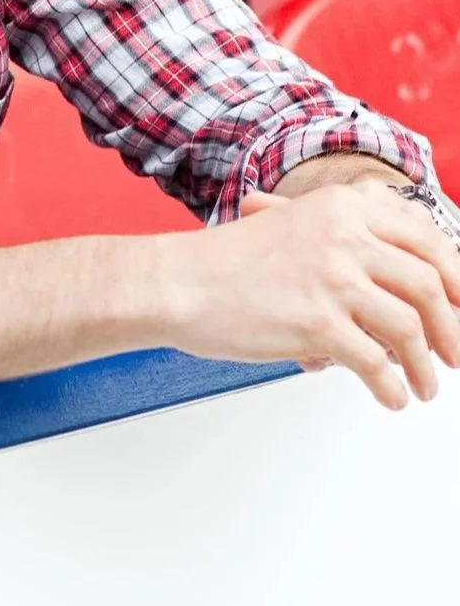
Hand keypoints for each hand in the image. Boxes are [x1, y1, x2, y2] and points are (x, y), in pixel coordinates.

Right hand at [165, 181, 459, 409]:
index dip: (456, 280)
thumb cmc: (225, 263)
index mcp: (343, 208)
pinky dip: (392, 388)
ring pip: (411, 329)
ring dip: (426, 367)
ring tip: (424, 386)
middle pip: (430, 286)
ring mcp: (331, 280)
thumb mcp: (293, 223)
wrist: (175, 283)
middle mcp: (343, 237)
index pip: (429, 241)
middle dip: (452, 330)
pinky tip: (390, 397)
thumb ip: (345, 233)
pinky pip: (377, 364)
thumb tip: (400, 269)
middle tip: (454, 354)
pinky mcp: (316, 323)